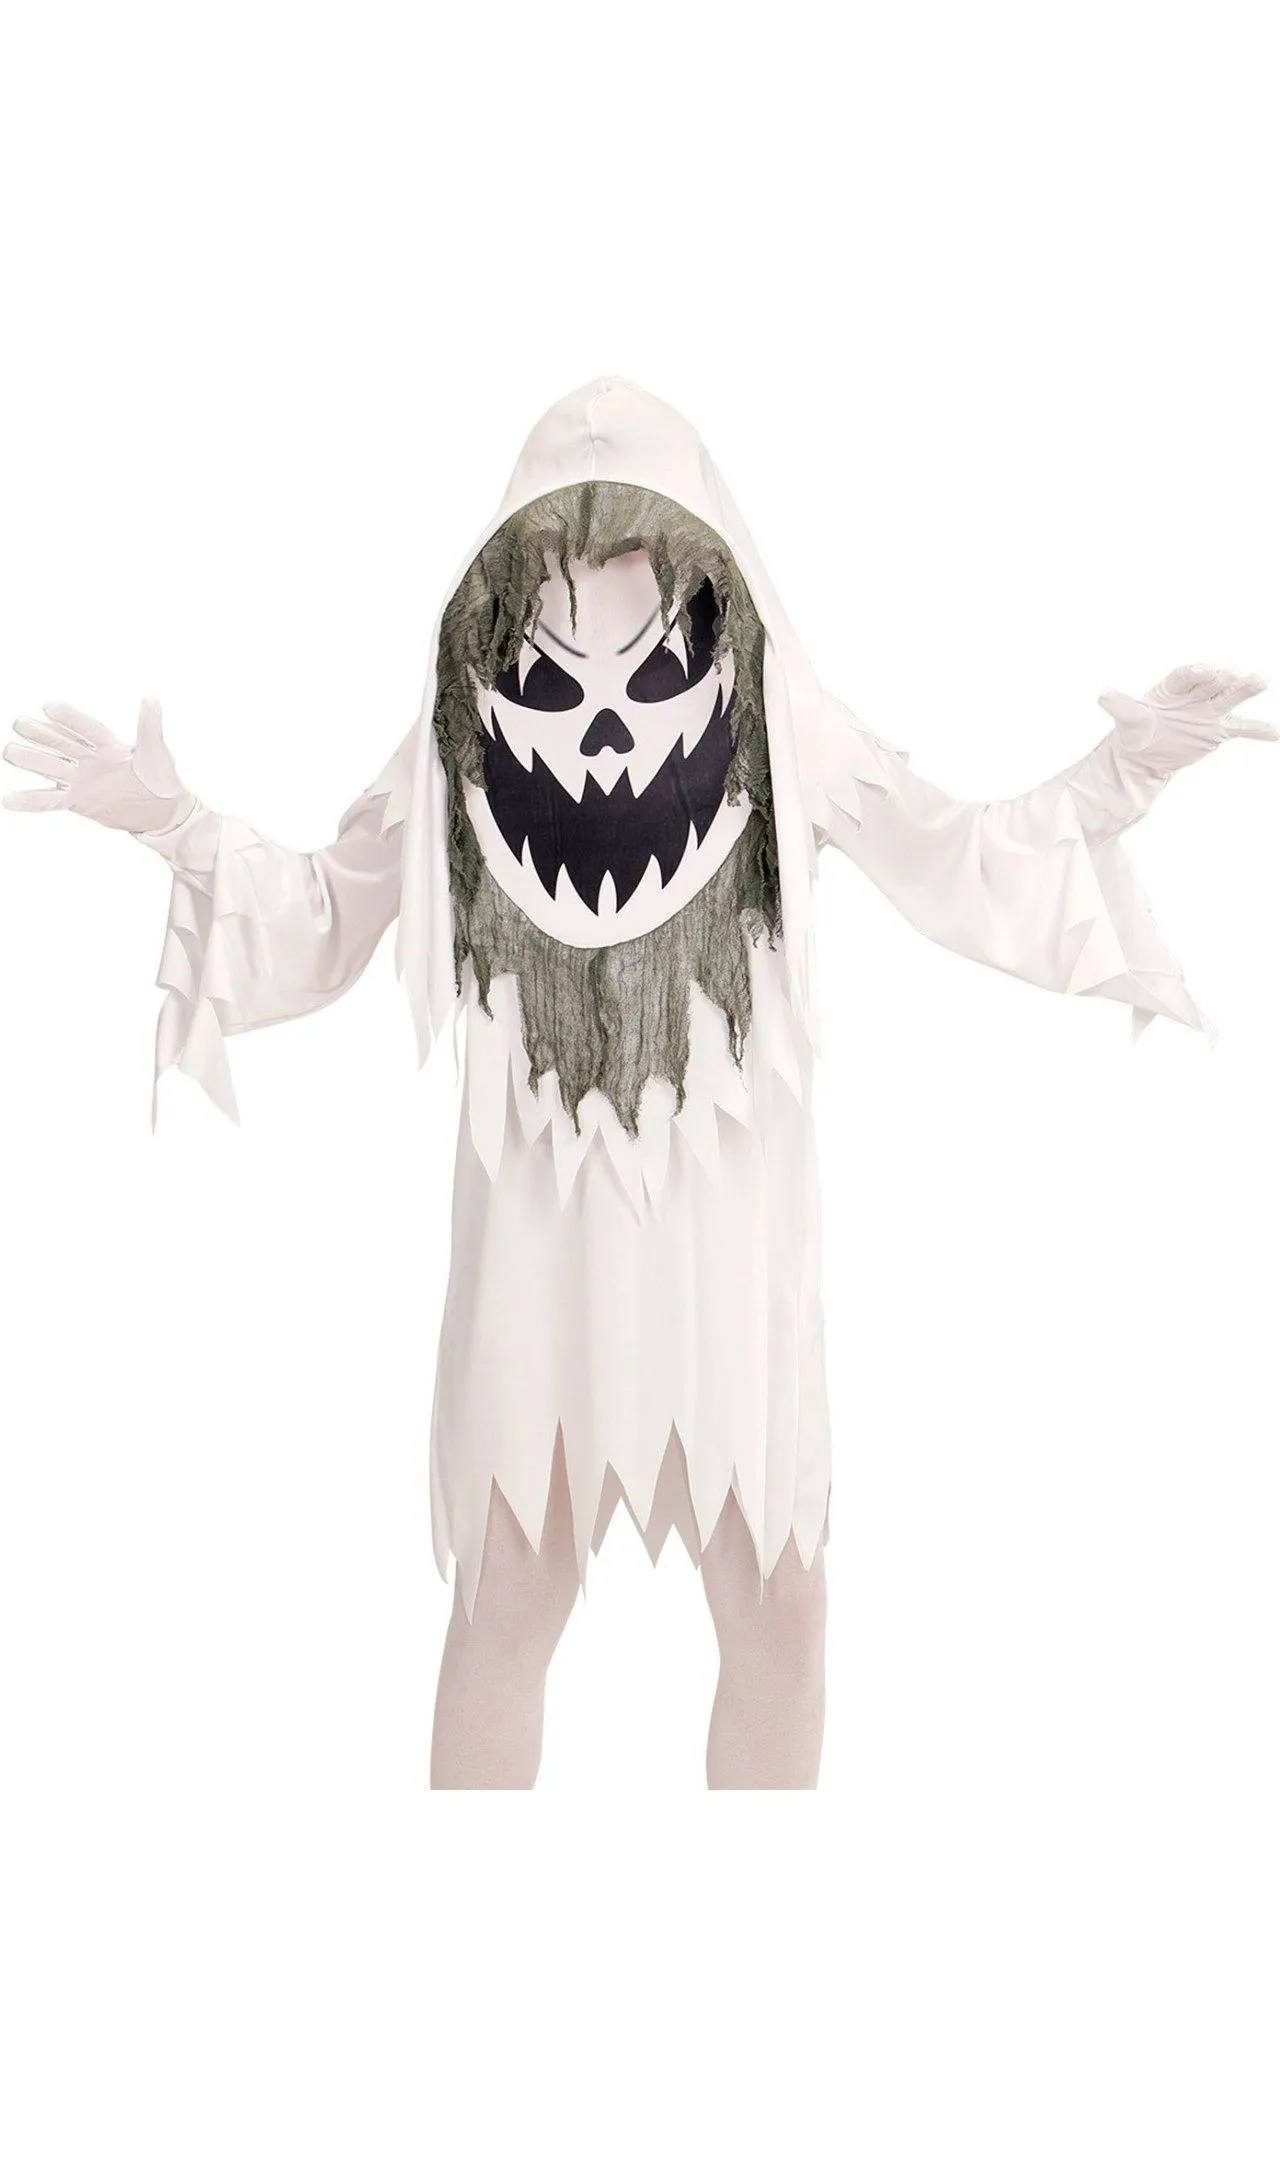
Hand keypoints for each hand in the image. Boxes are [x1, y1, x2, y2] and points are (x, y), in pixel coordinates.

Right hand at [3, 698, 195, 834]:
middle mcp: (90, 758)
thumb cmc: (161, 778)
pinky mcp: (77, 799)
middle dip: (41, 735)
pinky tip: (7, 799)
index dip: (69, 718)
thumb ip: (150, 728)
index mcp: (109, 744)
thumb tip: (151, 699)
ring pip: (51, 767)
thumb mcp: (158, 754)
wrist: (160, 811)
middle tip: (18, 722)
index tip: (48, 705)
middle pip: (62, 744)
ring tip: (8, 752)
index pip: (86, 729)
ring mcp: (81, 778)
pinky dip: (29, 800)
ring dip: (30, 761)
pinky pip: (50, 800)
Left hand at [1098, 665, 1274, 777]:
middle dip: (1222, 678)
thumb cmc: (1135, 729)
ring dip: (1244, 690)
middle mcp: (1195, 694)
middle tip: (1234, 674)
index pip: (1186, 676)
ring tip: (1260, 681)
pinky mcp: (1218, 730)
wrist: (1145, 752)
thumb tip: (1103, 694)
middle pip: (1212, 682)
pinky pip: (1241, 729)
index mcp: (1173, 687)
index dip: (1194, 672)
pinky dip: (1258, 730)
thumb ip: (1120, 705)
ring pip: (1230, 698)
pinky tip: (1276, 733)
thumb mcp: (1126, 718)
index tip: (1202, 670)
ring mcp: (1209, 711)